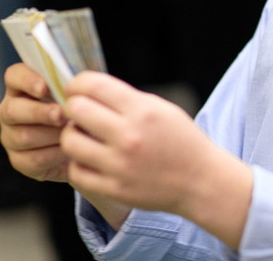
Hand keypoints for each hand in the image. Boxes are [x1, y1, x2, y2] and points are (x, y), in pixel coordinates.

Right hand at [0, 63, 69, 183]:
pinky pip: (33, 159)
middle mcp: (10, 111)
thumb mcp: (76, 94)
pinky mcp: (19, 160)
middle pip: (13, 109)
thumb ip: (71, 87)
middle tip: (61, 114)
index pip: (14, 76)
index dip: (27, 80)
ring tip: (72, 132)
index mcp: (21, 87)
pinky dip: (54, 154)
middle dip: (39, 112)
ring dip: (51, 135)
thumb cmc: (78, 110)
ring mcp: (11, 137)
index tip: (45, 87)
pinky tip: (69, 150)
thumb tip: (78, 87)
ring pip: (23, 136)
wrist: (83, 144)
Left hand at [62, 72, 251, 246]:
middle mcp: (129, 136)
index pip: (94, 86)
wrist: (201, 181)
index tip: (76, 88)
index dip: (77, 83)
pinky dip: (79, 164)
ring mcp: (120, 165)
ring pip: (71, 142)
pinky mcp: (114, 189)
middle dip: (72, 107)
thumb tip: (89, 91)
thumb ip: (127, 100)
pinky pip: (76, 172)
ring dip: (73, 135)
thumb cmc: (181, 141)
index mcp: (142, 111)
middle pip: (76, 110)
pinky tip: (90, 160)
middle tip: (78, 112)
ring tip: (84, 136)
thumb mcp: (161, 109)